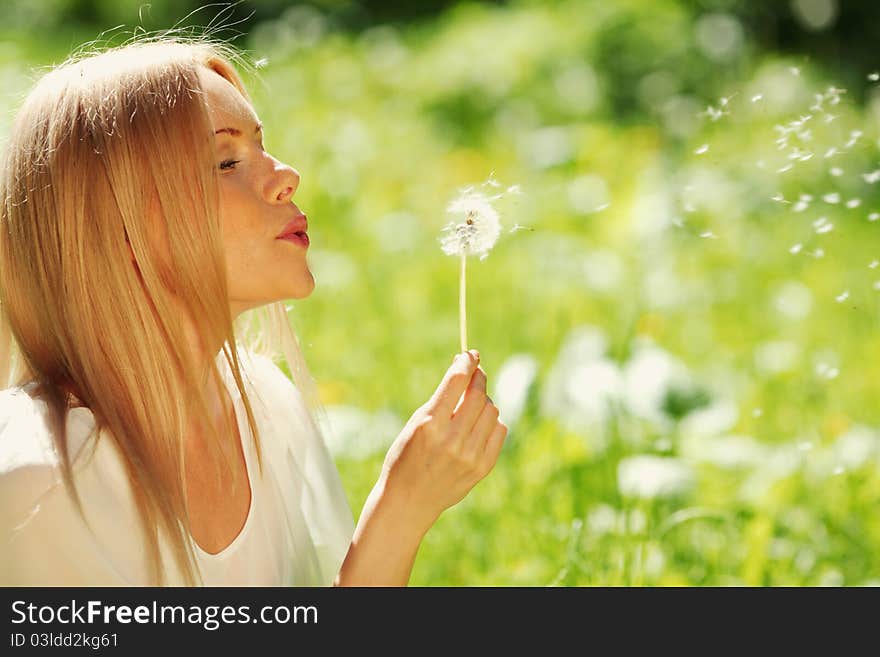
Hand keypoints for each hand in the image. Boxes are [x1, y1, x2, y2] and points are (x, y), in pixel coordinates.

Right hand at [379, 349, 507, 532]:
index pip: (456, 382)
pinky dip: (491, 422)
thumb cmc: (407, 456)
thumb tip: (465, 369)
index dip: (466, 362)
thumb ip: (441, 400)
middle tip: (475, 372)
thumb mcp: (415, 424)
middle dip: (478, 377)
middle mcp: (451, 440)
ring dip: (484, 401)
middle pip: (478, 395)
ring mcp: (470, 455)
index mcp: (429, 424)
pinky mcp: (482, 467)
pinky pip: (499, 431)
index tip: (470, 353)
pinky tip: (478, 425)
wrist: (408, 501)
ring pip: (491, 411)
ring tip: (471, 406)